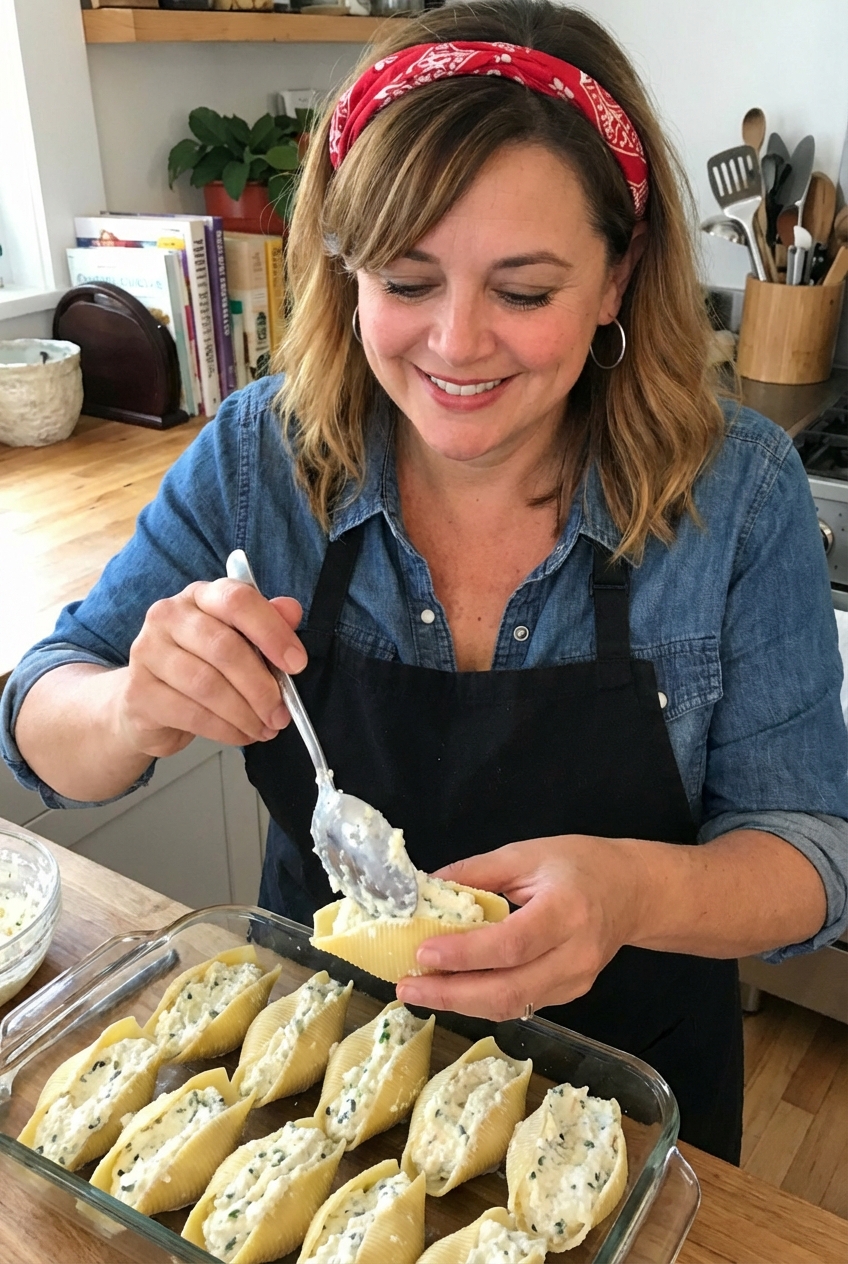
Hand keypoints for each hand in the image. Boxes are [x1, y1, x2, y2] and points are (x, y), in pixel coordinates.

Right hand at [114, 579, 306, 757]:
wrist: (147, 702)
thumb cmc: (200, 666)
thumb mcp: (237, 641)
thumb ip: (266, 624)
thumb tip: (292, 611)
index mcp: (200, 595)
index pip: (237, 600)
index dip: (272, 632)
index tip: (296, 664)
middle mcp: (169, 615)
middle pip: (224, 648)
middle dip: (261, 687)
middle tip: (282, 713)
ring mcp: (148, 651)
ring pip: (207, 685)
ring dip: (245, 713)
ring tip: (266, 728)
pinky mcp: (139, 692)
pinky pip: (191, 714)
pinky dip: (225, 729)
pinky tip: (242, 735)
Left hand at [395, 835, 644, 1021]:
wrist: (633, 892)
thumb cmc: (580, 864)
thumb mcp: (526, 854)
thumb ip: (475, 871)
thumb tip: (424, 888)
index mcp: (566, 910)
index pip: (511, 944)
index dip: (465, 953)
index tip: (424, 952)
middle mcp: (575, 954)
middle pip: (509, 990)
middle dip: (451, 994)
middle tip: (408, 985)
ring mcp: (576, 982)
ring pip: (512, 1006)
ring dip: (460, 1003)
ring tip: (420, 990)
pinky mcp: (571, 995)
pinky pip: (521, 1004)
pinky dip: (482, 1000)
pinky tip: (453, 989)